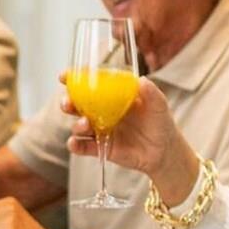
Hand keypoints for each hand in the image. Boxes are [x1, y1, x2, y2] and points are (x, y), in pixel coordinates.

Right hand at [62, 73, 192, 184]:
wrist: (164, 151)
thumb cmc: (160, 122)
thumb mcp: (159, 105)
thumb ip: (151, 93)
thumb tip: (142, 81)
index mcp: (112, 96)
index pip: (89, 85)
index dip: (74, 80)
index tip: (64, 77)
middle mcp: (102, 112)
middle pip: (77, 105)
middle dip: (67, 102)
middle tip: (68, 103)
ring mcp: (100, 130)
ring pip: (78, 126)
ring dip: (76, 124)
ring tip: (85, 124)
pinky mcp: (101, 148)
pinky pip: (83, 146)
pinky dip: (75, 145)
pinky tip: (75, 143)